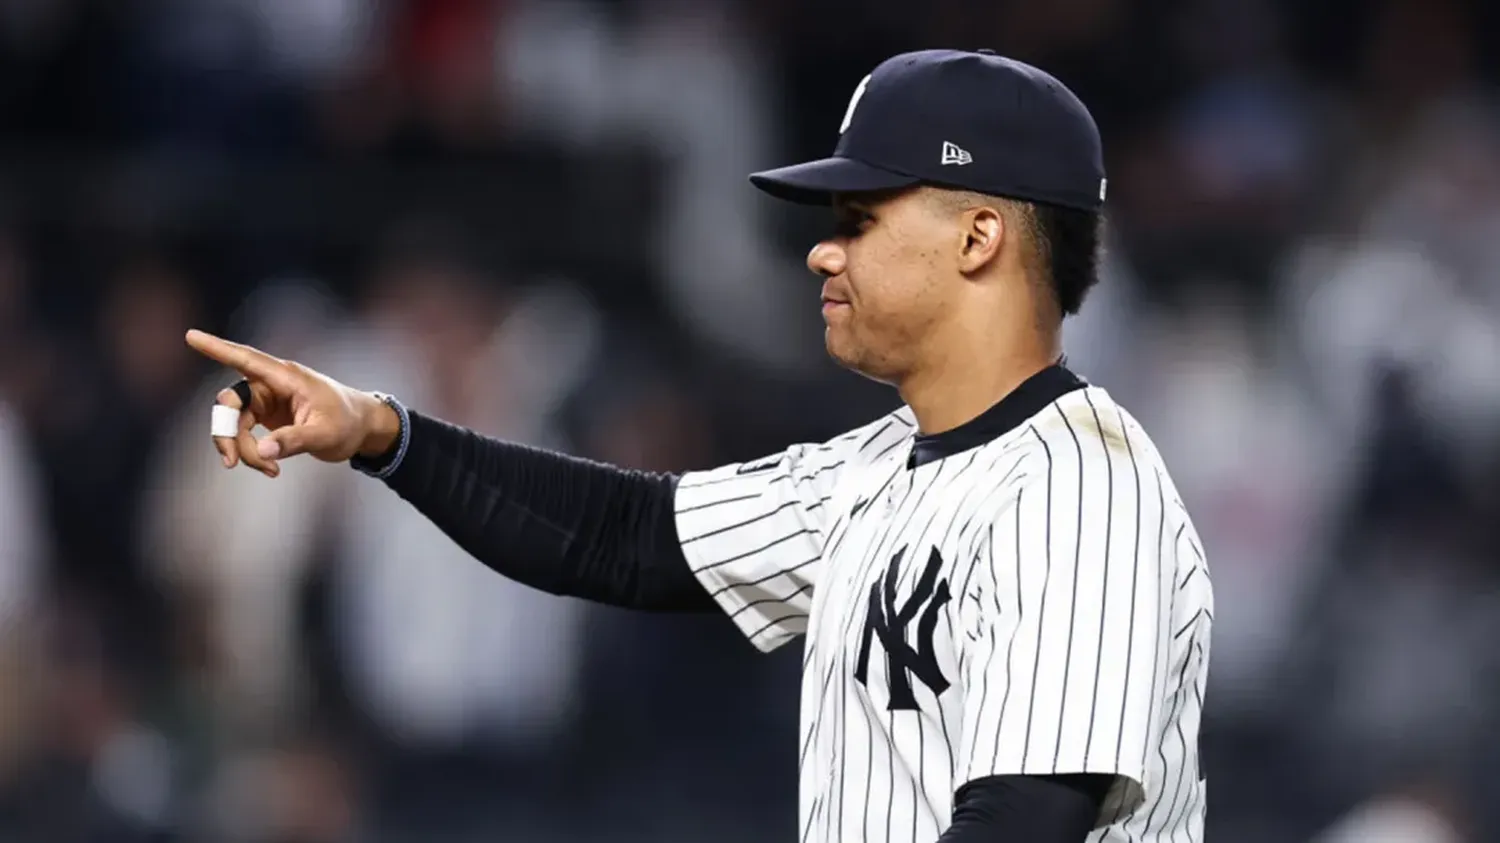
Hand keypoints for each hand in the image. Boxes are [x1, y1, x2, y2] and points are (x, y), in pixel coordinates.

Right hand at [185, 329, 399, 477]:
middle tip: (233, 463)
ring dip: (243, 450)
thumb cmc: (348, 422)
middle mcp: (271, 385)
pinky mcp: (266, 417)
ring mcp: (266, 401)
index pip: (246, 359)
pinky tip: (271, 471)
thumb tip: (262, 452)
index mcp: (287, 377)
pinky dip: (252, 454)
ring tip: (269, 472)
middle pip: (231, 402)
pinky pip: (244, 434)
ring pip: (234, 422)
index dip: (217, 348)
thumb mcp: (325, 434)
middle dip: (227, 433)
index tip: (191, 336)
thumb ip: (294, 441)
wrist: (362, 429)